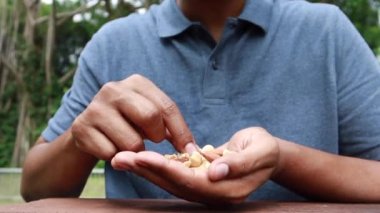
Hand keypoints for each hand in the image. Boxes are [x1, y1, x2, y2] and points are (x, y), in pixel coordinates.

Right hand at [71, 74, 195, 159]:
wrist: (89, 130)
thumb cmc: (128, 123)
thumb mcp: (149, 117)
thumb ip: (170, 127)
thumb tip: (192, 149)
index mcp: (136, 82)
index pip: (167, 106)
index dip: (181, 131)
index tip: (190, 149)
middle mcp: (114, 89)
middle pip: (150, 117)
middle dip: (157, 136)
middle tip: (152, 142)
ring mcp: (95, 107)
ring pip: (132, 142)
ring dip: (136, 152)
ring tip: (129, 144)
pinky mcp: (81, 127)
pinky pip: (111, 154)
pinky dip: (117, 158)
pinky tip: (111, 148)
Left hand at [111, 127, 279, 204]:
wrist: (266, 154)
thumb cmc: (266, 150)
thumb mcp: (260, 152)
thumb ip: (240, 163)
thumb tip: (215, 172)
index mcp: (227, 190)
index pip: (191, 181)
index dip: (166, 170)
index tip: (143, 157)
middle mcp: (211, 193)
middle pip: (173, 184)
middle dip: (146, 171)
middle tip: (120, 159)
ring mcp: (204, 187)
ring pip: (169, 180)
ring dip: (145, 170)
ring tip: (121, 158)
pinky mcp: (199, 178)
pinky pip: (174, 173)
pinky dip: (156, 166)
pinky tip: (139, 158)